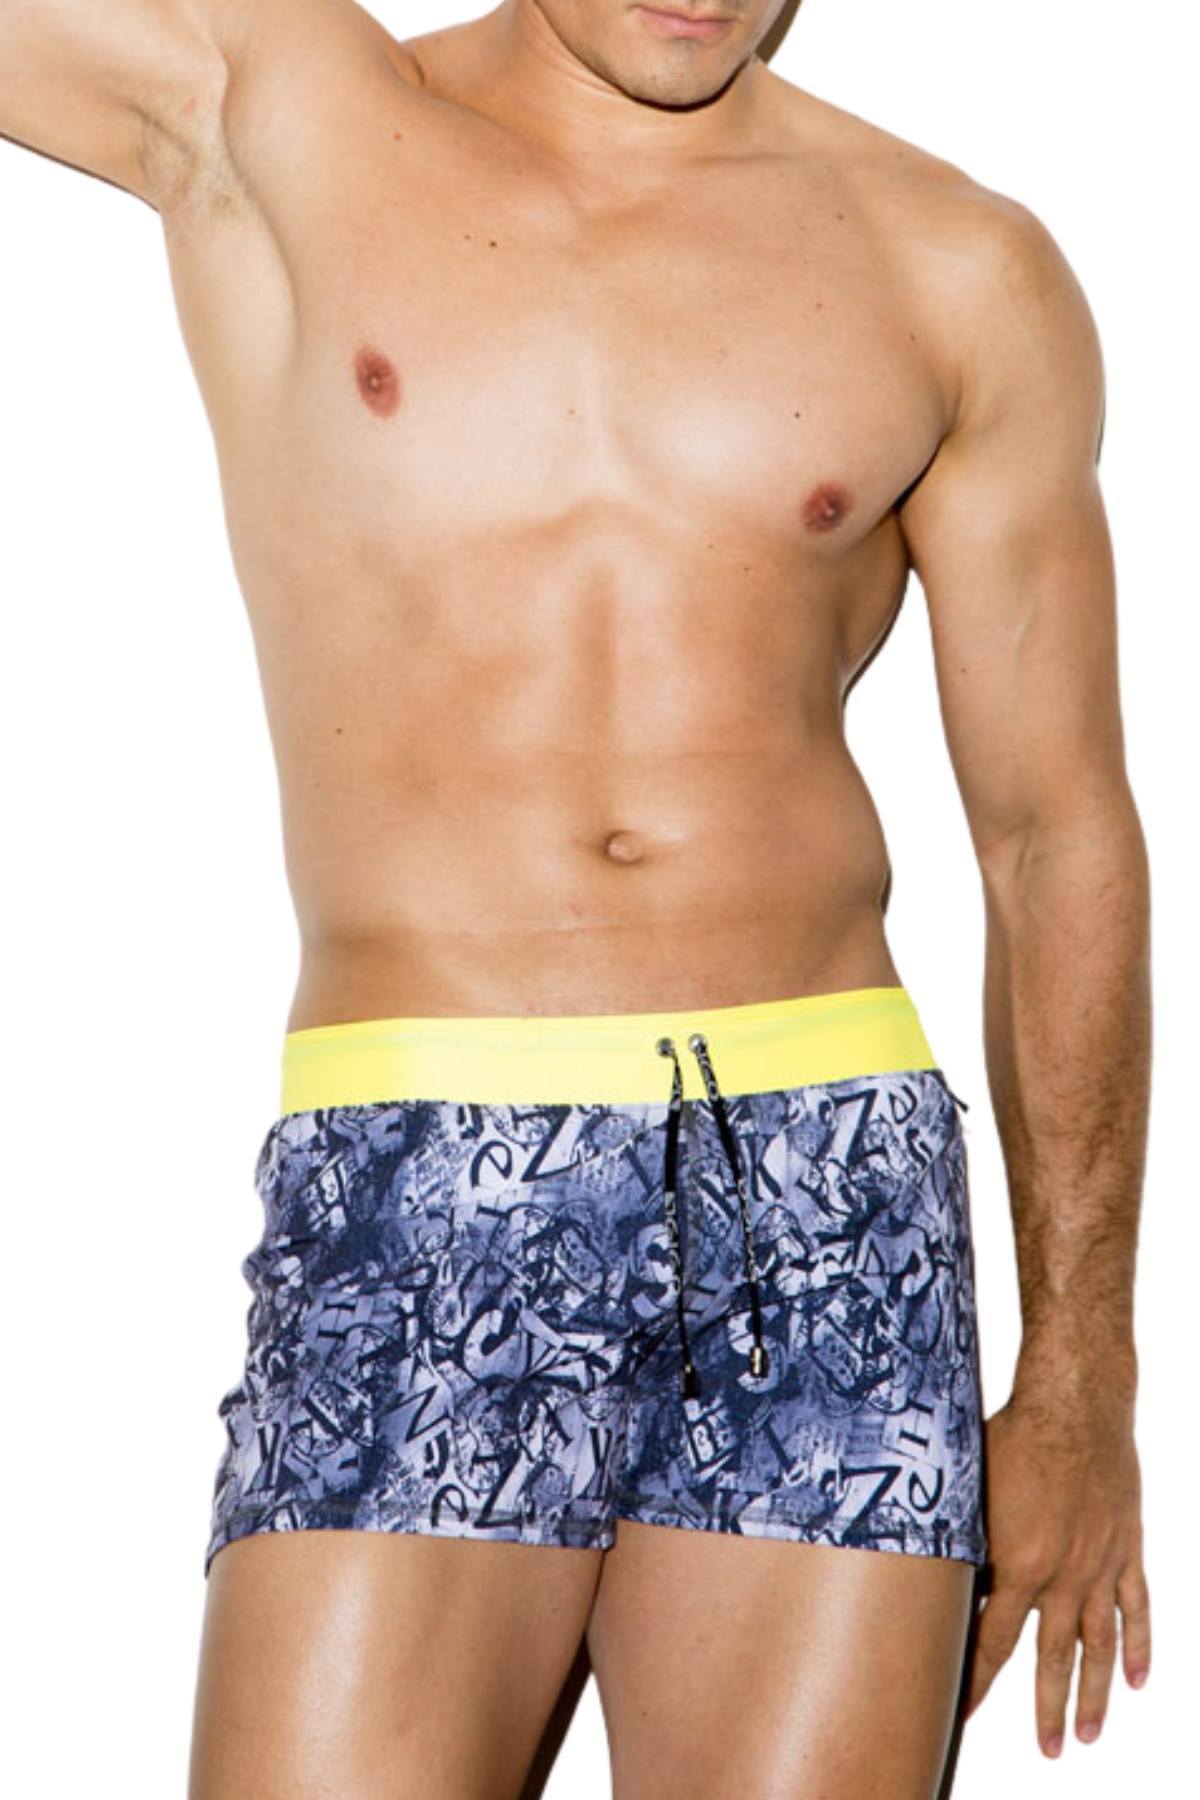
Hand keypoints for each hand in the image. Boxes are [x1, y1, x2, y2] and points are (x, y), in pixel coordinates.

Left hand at [963, 1375, 1150, 1755]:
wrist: (1075, 1405)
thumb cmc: (1012, 1436)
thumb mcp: (971, 1489)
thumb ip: (961, 1540)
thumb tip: (935, 1577)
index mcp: (1018, 1564)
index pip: (992, 1640)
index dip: (976, 1680)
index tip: (963, 1713)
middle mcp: (1063, 1576)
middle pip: (1051, 1657)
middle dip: (1044, 1708)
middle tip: (1047, 1751)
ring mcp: (1100, 1566)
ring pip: (1098, 1645)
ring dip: (1094, 1694)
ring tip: (1088, 1735)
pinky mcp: (1126, 1548)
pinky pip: (1137, 1608)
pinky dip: (1139, 1646)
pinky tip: (1138, 1680)